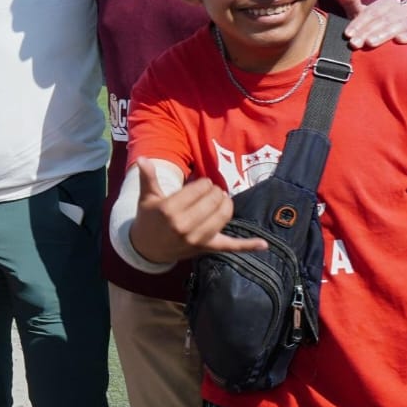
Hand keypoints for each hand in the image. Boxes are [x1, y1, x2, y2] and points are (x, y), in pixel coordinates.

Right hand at [127, 158, 265, 263]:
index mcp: (169, 210)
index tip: (198, 186)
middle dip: (214, 191)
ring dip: (225, 203)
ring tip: (219, 200)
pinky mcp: (207, 248)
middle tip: (208, 192)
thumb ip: (147, 177)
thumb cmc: (149, 218)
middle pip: (213, 199)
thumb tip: (143, 159)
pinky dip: (248, 246)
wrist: (148, 248)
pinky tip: (263, 244)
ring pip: (224, 214)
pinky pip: (230, 246)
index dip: (203, 184)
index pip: (200, 188)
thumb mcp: (147, 198)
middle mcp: (184, 225)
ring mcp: (197, 238)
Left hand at [334, 0, 406, 46]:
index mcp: (387, 3)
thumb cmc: (374, 27)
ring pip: (397, 26)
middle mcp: (401, 9)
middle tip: (354, 43)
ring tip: (370, 43)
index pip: (371, 12)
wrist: (396, 41)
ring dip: (383, 34)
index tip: (347, 34)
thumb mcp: (361, 15)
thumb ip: (350, 0)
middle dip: (367, 32)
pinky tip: (399, 40)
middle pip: (382, 19)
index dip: (358, 23)